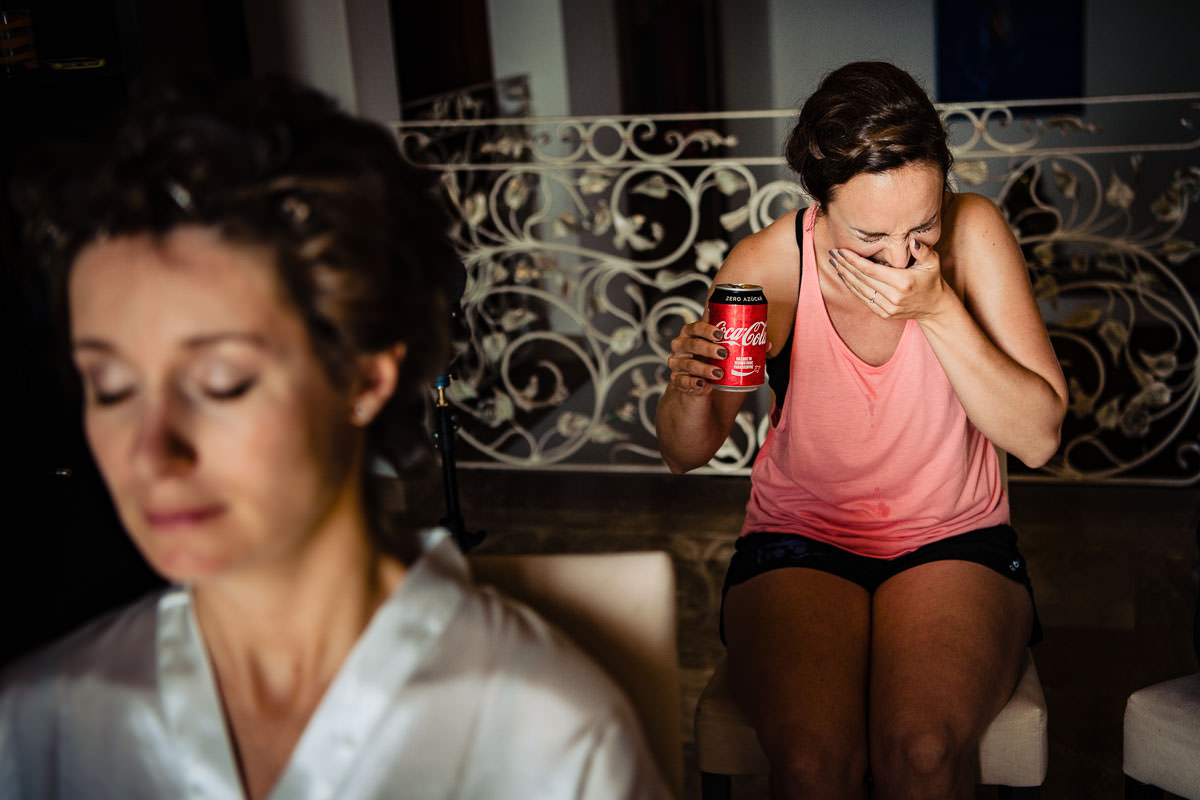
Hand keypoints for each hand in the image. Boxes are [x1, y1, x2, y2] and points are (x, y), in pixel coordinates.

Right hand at [667, 320, 728, 394]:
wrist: (697, 383)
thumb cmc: (707, 359)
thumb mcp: (714, 344)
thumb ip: (724, 328)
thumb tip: (744, 308)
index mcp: (689, 335)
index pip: (694, 328)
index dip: (706, 330)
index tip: (720, 334)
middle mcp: (680, 347)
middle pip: (691, 344)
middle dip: (708, 349)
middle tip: (724, 353)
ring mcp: (677, 364)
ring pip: (688, 364)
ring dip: (704, 369)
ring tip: (719, 373)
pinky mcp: (676, 381)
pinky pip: (682, 382)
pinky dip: (693, 383)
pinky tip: (703, 385)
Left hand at [828, 238, 946, 319]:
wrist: (934, 308)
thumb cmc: (932, 280)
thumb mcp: (932, 262)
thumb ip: (922, 250)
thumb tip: (912, 240)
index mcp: (903, 282)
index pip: (871, 270)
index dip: (854, 260)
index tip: (842, 251)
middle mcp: (893, 296)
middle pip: (862, 279)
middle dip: (845, 265)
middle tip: (832, 253)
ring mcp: (888, 307)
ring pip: (860, 290)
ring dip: (845, 276)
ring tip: (834, 263)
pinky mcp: (884, 314)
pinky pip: (863, 299)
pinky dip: (852, 288)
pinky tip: (844, 277)